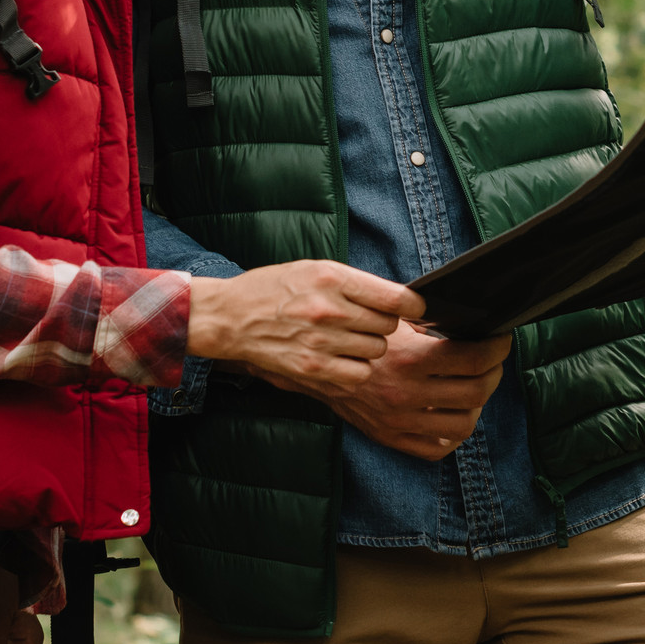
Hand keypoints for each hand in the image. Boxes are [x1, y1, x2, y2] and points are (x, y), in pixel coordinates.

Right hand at [186, 259, 424, 396]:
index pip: (397, 297)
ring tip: (347, 338)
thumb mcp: (316, 269)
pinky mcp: (312, 368)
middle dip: (382, 323)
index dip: (413, 305)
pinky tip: (342, 358)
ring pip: (376, 350)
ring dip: (369, 346)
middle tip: (363, 321)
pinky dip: (356, 368)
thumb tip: (401, 300)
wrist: (231, 316)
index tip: (414, 308)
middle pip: (388, 325)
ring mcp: (320, 342)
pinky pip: (359, 374)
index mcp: (333, 279)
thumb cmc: (275, 289)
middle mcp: (329, 309)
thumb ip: (357, 283)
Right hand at [272, 321, 510, 460]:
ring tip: (475, 384)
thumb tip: (468, 317)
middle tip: (492, 360)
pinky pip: (437, 448)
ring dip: (478, 403)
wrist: (311, 365)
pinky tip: (452, 411)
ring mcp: (399, 421)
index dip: (496, 348)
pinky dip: (453, 432)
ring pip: (464, 423)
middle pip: (476, 391)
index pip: (473, 359)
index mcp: (409, 360)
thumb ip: (426, 320)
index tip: (501, 339)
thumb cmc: (352, 333)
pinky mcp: (390, 437)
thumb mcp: (388, 318)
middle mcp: (406, 394)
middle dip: (493, 372)